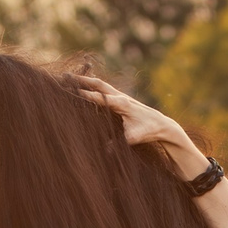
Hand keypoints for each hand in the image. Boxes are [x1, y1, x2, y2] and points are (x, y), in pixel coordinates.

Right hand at [75, 76, 201, 175]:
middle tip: (65, 76)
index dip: (86, 95)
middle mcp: (121, 96)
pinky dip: (94, 85)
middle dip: (82, 80)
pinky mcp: (122, 98)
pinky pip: (105, 89)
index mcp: (122, 103)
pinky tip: (85, 85)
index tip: (72, 92)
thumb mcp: (133, 138)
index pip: (100, 98)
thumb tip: (105, 151)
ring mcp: (121, 95)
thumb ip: (119, 143)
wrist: (161, 124)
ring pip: (101, 84)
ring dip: (86, 80)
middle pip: (98, 84)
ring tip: (71, 77)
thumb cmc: (148, 131)